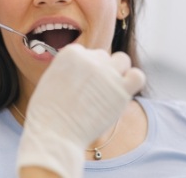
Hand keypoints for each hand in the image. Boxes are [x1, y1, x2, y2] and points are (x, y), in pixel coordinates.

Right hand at [17, 44, 145, 177]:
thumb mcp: (51, 78)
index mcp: (71, 52)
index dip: (83, 69)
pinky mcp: (122, 91)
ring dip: (118, 71)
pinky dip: (132, 81)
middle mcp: (90, 59)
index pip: (86, 52)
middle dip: (99, 71)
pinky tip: (122, 92)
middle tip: (91, 92)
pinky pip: (137, 76)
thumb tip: (83, 69)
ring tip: (108, 89)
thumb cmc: (48, 111)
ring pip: (122, 60)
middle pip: (103, 57)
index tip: (78, 84)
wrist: (54, 132)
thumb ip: (69, 68)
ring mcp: (107, 74)